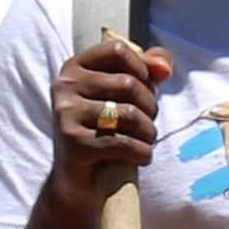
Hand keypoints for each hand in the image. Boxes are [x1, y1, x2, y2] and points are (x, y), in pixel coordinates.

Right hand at [43, 36, 171, 216]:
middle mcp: (65, 85)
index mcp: (75, 67)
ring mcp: (66, 114)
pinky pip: (123, 142)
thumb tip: (164, 68)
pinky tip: (143, 156)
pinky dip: (142, 152)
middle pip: (128, 83)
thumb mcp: (121, 94)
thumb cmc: (103, 130)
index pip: (118, 50)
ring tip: (146, 140)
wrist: (76, 178)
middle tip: (148, 122)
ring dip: (148, 132)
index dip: (142, 69)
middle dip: (150, 106)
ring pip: (129, 114)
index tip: (146, 89)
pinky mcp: (73, 143)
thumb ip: (147, 69)